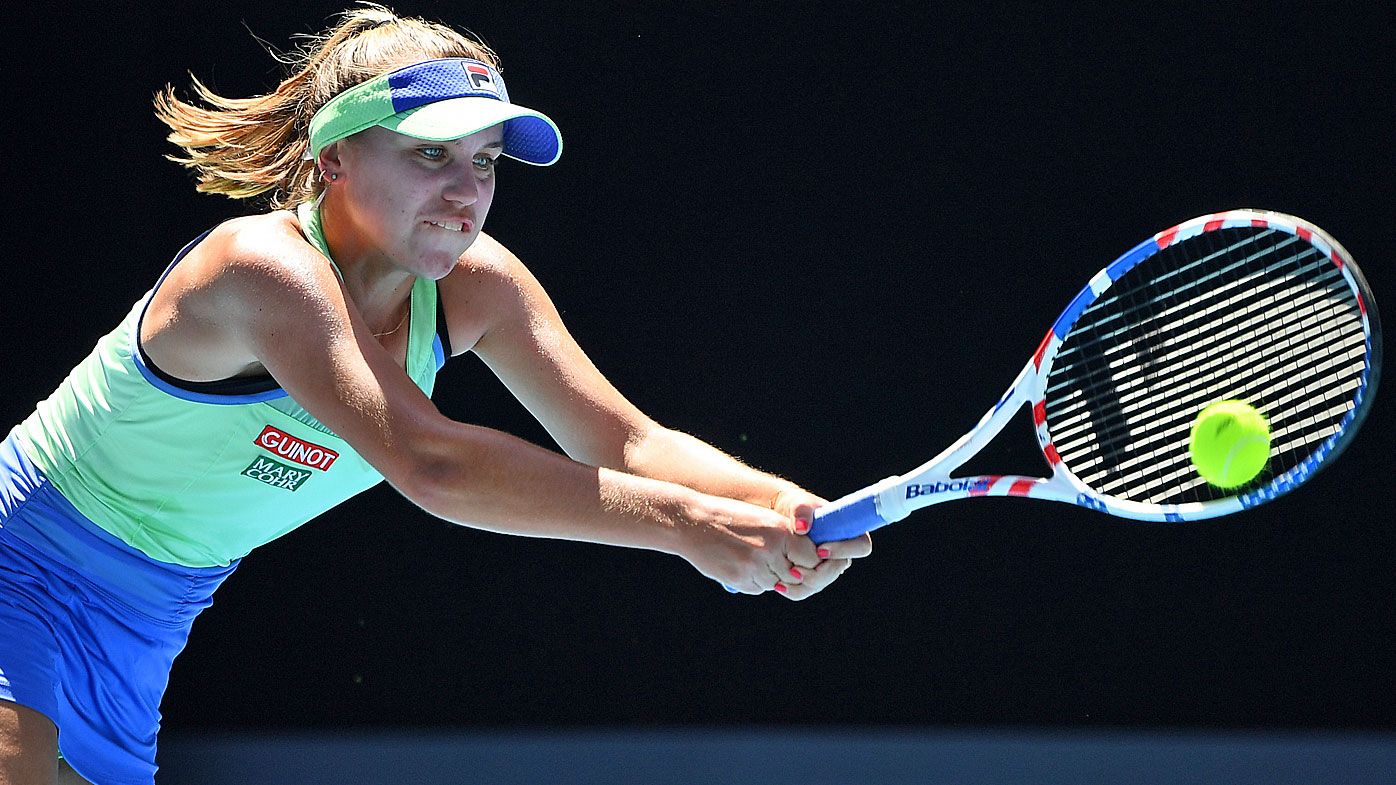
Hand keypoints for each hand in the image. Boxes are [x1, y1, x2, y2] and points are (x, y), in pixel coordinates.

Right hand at [678, 494, 821, 594]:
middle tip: (774, 561)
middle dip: (788, 571)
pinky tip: (740, 564)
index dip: (808, 561)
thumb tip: (806, 566)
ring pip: (776, 584)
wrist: (693, 523)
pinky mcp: (739, 579)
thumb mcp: (763, 520)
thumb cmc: (731, 518)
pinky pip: (757, 588)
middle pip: (795, 575)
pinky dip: (753, 581)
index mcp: (781, 531)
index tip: (801, 559)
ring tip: (752, 558)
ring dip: (769, 576)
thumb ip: (786, 540)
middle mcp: (770, 549)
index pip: (811, 557)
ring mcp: (754, 567)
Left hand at [769, 485, 872, 600]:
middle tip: (798, 568)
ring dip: (808, 581)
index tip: (820, 550)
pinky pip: (811, 586)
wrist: (782, 519)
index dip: (844, 551)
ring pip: (825, 580)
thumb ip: (801, 510)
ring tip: (789, 575)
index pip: (861, 546)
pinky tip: (781, 585)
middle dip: (820, 572)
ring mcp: (829, 563)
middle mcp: (843, 550)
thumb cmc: (797, 508)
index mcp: (849, 531)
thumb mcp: (799, 504)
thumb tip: (802, 527)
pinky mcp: (815, 573)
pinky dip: (797, 587)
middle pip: (840, 568)